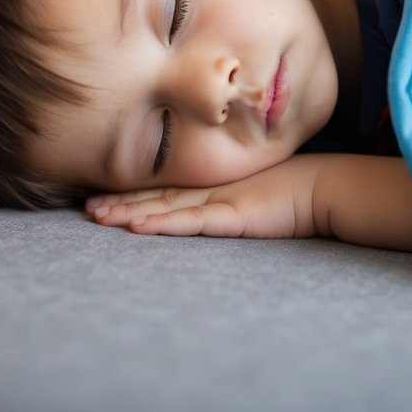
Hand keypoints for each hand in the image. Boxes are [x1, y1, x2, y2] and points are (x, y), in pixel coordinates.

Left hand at [84, 156, 321, 239]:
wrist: (325, 188)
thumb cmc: (295, 192)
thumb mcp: (255, 195)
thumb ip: (232, 199)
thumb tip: (218, 206)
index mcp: (213, 185)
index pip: (165, 190)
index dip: (133, 193)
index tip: (101, 196)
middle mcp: (209, 190)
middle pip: (156, 197)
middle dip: (119, 202)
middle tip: (86, 207)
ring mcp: (219, 201)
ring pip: (165, 207)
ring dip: (129, 212)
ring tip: (97, 216)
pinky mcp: (232, 216)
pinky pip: (191, 222)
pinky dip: (162, 223)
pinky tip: (138, 226)